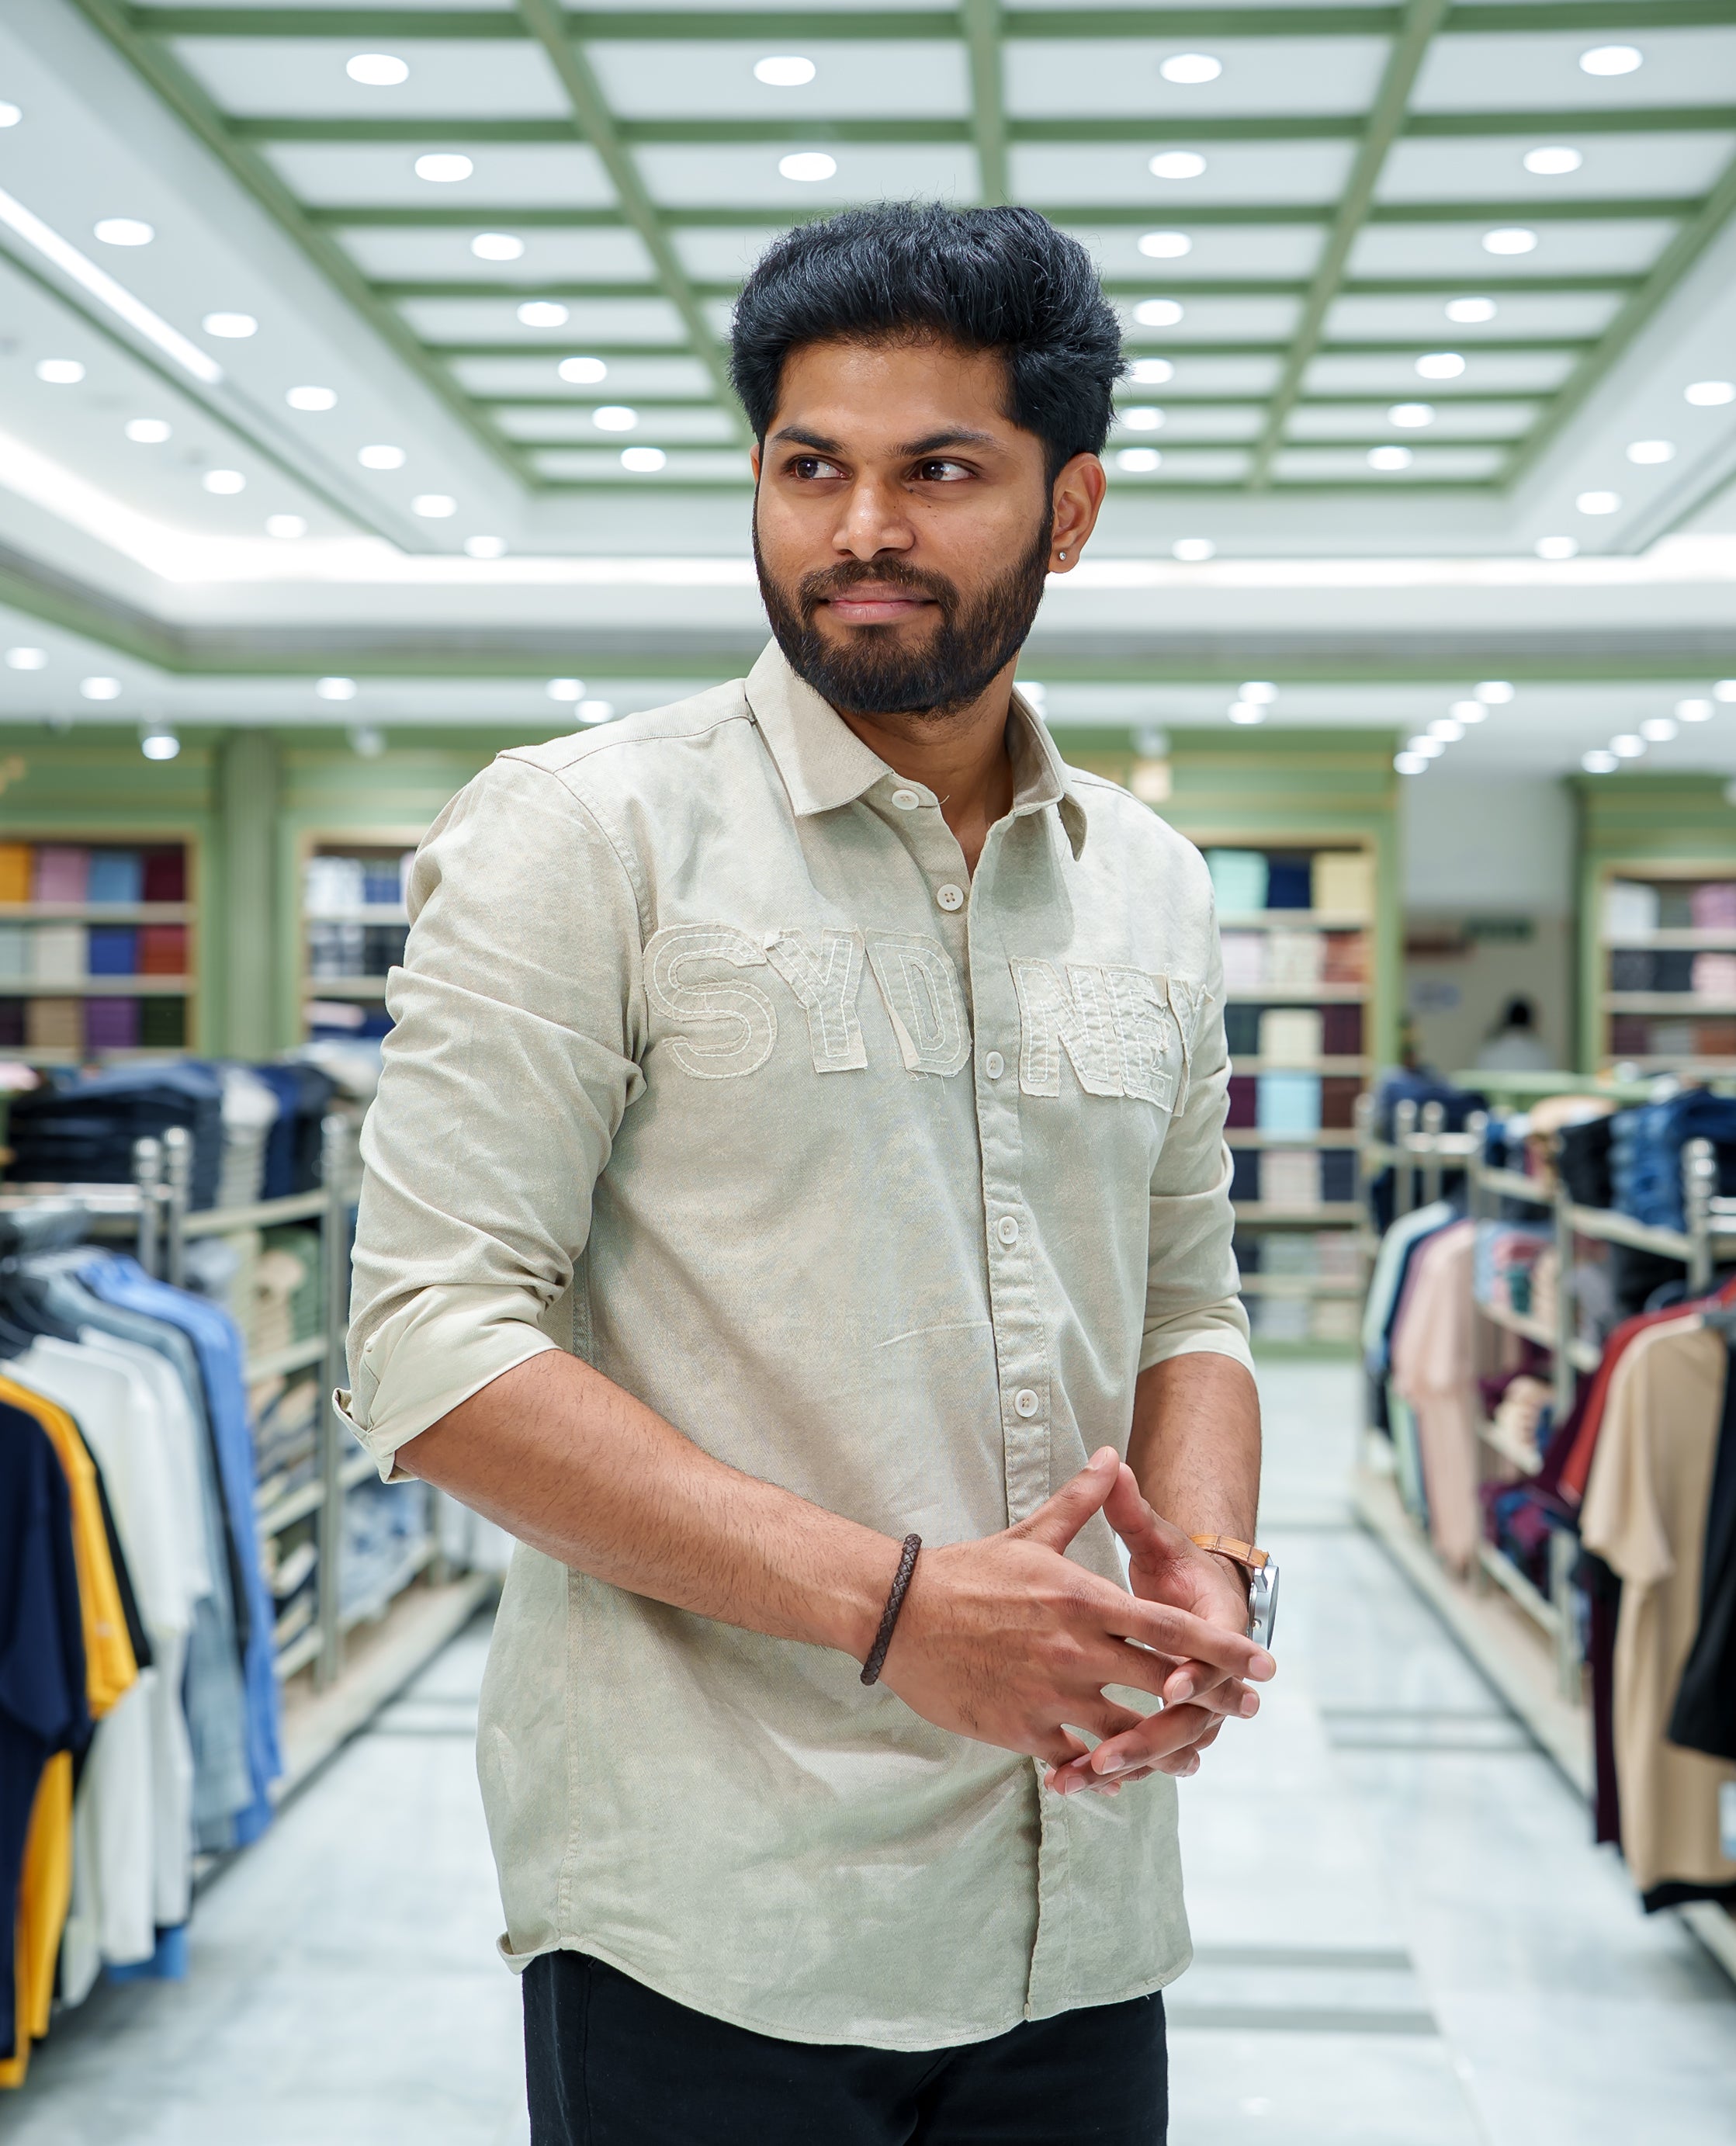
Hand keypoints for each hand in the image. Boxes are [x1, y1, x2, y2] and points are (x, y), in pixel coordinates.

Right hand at [877, 1449, 1273, 1795]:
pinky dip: (1099, 1769)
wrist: (901, 1613)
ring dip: (1163, 1749)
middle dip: (1210, 1700)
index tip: (1263, 1663)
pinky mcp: (1022, 1729)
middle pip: (1162, 1683)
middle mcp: (1076, 1649)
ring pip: (1127, 1733)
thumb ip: (1082, 1501)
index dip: (1224, 1649)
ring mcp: (1050, 1694)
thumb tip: (1111, 1456)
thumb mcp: (1032, 1534)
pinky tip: (1115, 1777)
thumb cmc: (969, 1571)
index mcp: (1084, 1599)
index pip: (1172, 1628)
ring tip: (1190, 1758)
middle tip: (1245, 1710)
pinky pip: (1076, 1759)